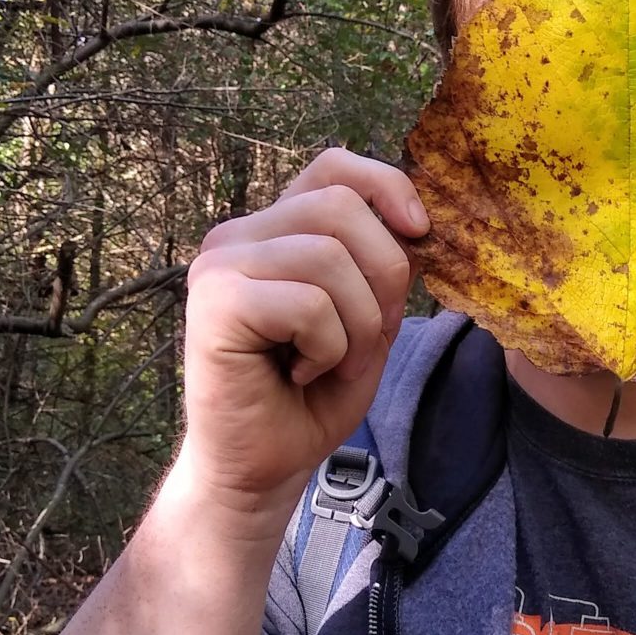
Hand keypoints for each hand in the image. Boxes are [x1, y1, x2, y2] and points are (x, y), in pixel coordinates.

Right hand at [181, 149, 427, 514]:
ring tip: (330, 363)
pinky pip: (309, 303)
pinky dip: (328, 348)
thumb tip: (416, 225)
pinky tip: (301, 374)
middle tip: (366, 337)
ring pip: (331, 257)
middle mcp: (238, 235)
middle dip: (384, 276)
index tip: (420, 234)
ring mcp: (220, 265)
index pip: (335, 166)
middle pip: (343, 207)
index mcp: (274, 230)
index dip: (387, 186)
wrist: (260, 468)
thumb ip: (382, 266)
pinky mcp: (215, 303)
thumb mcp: (366, 320)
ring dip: (357, 325)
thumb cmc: (310, 398)